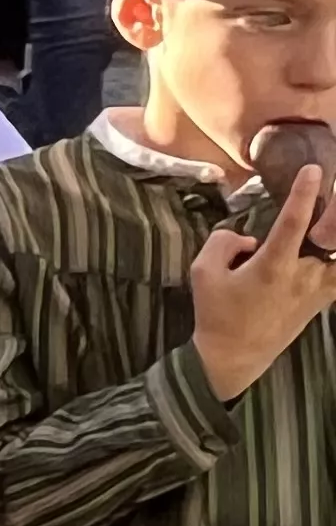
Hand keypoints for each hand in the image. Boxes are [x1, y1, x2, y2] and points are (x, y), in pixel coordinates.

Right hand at [190, 170, 335, 398]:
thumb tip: (249, 237)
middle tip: (328, 200)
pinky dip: (331, 265)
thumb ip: (222, 242)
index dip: (304, 193)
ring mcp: (318, 291)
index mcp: (273, 266)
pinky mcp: (322, 302)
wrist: (234, 355)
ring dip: (331, 243)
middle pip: (330, 239)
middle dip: (331, 220)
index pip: (293, 221)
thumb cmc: (216, 313)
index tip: (314, 170)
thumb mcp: (202, 272)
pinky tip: (322, 254)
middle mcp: (303, 276)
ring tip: (322, 234)